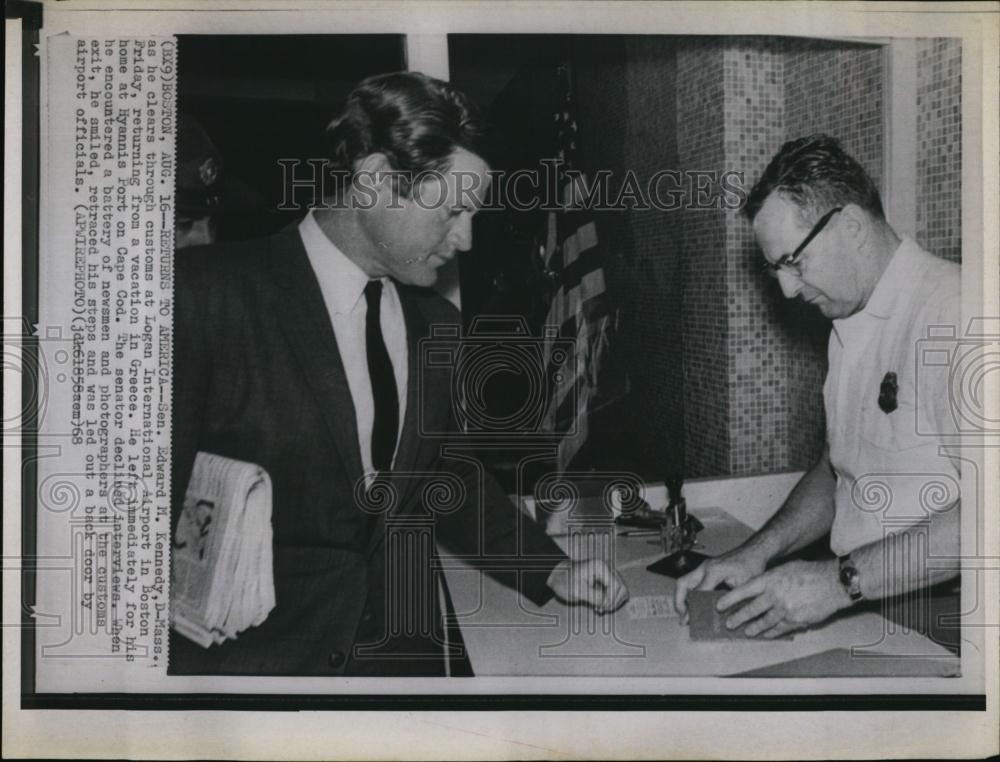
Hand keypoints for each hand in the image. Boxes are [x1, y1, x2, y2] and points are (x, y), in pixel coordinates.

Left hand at [547, 558, 629, 613]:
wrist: (558, 577)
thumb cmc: (565, 580)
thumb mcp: (577, 591)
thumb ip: (594, 597)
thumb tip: (607, 603)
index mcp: (600, 567)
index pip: (616, 586)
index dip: (610, 600)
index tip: (600, 608)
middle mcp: (607, 568)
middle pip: (622, 589)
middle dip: (612, 602)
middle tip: (599, 609)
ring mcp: (608, 574)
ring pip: (621, 592)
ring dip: (612, 603)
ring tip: (598, 607)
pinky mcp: (606, 581)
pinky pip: (615, 593)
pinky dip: (609, 601)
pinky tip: (599, 605)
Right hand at [674, 545, 766, 621]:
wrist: (753, 551)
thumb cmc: (752, 566)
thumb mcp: (745, 586)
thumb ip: (733, 601)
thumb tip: (726, 619)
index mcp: (714, 571)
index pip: (698, 592)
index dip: (696, 608)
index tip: (695, 621)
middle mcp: (705, 567)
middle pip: (682, 584)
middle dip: (679, 602)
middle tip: (683, 618)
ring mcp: (704, 567)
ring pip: (684, 582)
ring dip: (681, 598)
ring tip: (684, 615)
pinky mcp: (705, 569)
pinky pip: (691, 582)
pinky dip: (689, 594)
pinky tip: (694, 606)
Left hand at [716, 559, 852, 637]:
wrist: (832, 583)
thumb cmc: (808, 572)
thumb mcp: (784, 569)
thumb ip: (769, 579)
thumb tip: (754, 590)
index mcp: (770, 579)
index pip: (744, 590)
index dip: (730, 599)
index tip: (719, 605)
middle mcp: (775, 595)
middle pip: (751, 609)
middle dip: (738, 617)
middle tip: (729, 623)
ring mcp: (785, 609)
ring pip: (764, 622)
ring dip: (753, 628)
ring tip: (746, 632)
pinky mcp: (796, 620)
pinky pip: (779, 629)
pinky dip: (771, 633)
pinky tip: (766, 635)